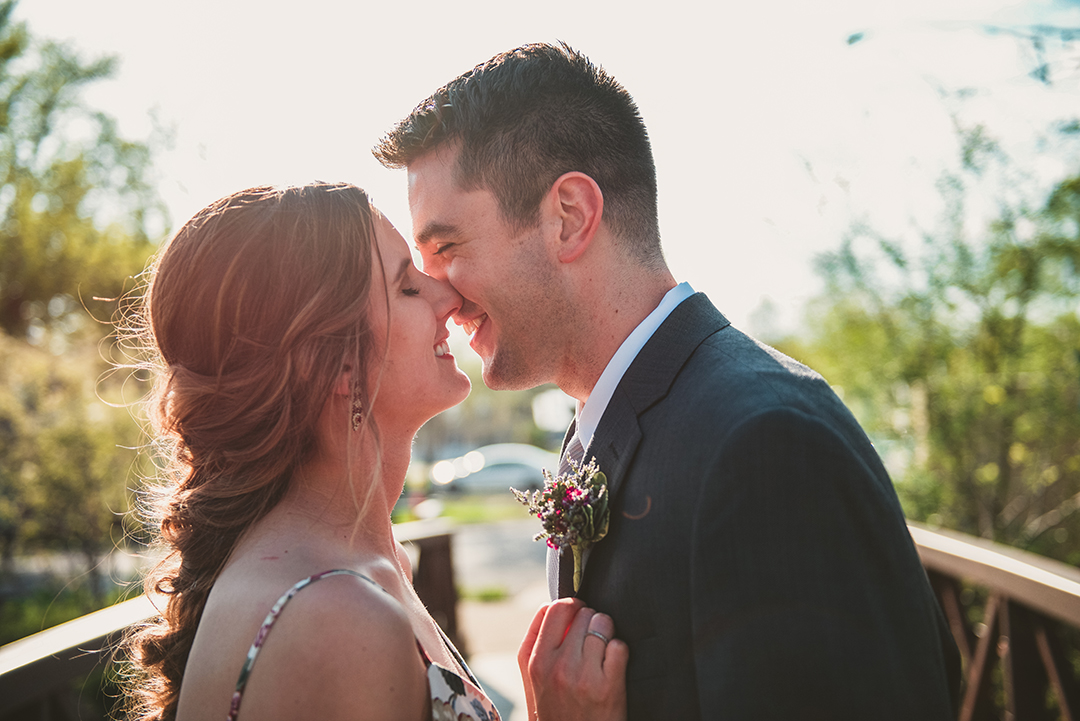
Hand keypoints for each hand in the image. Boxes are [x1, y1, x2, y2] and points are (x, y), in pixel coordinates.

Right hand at [517, 598, 628, 720]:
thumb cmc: (555, 713)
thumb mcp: (533, 682)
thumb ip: (535, 645)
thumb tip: (550, 607)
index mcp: (534, 661)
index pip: (553, 609)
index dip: (570, 607)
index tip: (578, 615)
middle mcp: (556, 665)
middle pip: (581, 612)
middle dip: (590, 620)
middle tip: (592, 637)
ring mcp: (582, 675)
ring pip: (602, 624)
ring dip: (607, 633)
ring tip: (603, 651)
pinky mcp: (607, 686)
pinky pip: (619, 646)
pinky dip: (620, 652)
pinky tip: (613, 665)